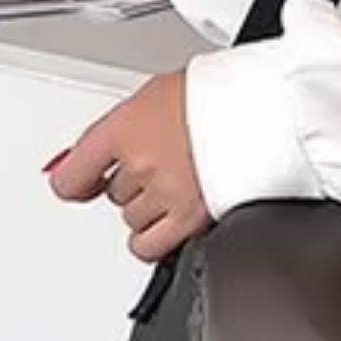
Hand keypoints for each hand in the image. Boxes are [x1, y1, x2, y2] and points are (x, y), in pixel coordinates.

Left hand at [45, 70, 213, 262]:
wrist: (269, 106)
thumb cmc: (222, 94)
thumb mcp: (159, 93)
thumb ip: (122, 127)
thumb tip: (79, 159)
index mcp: (124, 127)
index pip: (72, 175)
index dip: (77, 182)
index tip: (83, 184)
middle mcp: (139, 163)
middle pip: (114, 194)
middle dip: (135, 183)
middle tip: (164, 164)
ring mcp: (164, 193)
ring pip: (133, 219)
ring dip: (151, 207)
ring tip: (180, 184)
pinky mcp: (190, 219)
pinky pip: (148, 247)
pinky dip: (153, 240)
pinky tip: (170, 223)